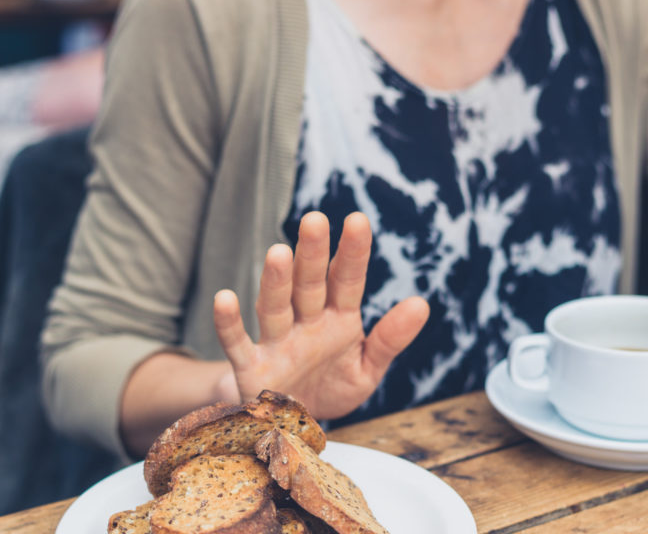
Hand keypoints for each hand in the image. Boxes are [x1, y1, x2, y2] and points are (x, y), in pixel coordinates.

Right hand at [212, 212, 429, 418]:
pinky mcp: (252, 368)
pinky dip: (229, 323)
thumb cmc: (332, 387)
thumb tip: (422, 304)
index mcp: (338, 320)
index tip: (358, 220)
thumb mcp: (367, 368)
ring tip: (278, 252)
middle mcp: (306, 323)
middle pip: (309, 284)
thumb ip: (390, 338)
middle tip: (314, 219)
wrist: (295, 427)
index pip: (346, 280)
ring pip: (275, 307)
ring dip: (276, 281)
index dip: (352, 252)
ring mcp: (277, 343)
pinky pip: (237, 343)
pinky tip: (225, 299)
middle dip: (311, 254)